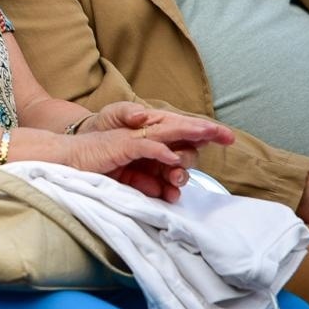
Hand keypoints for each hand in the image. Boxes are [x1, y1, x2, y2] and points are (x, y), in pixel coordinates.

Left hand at [78, 103, 232, 199]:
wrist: (81, 150)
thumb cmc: (102, 126)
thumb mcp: (114, 113)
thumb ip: (130, 112)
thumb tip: (144, 119)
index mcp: (159, 126)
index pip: (189, 128)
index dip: (209, 131)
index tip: (227, 137)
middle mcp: (163, 145)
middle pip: (188, 153)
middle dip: (189, 159)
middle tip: (179, 164)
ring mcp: (156, 164)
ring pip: (178, 173)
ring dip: (179, 177)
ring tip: (174, 181)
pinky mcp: (146, 180)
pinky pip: (164, 189)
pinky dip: (167, 192)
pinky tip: (168, 195)